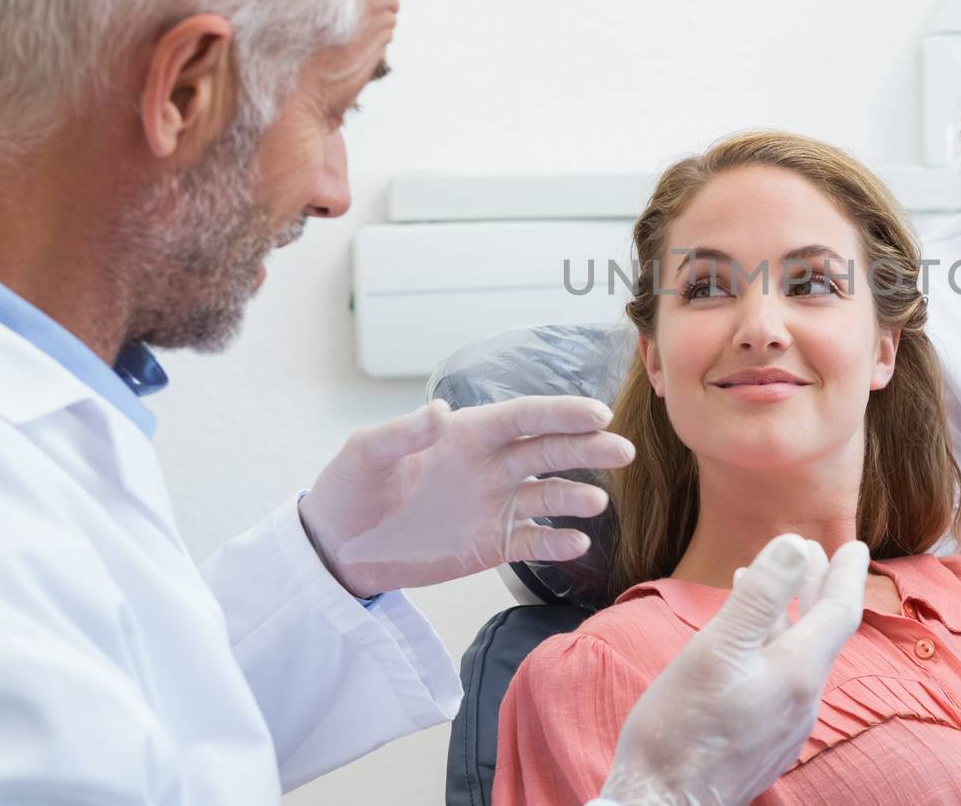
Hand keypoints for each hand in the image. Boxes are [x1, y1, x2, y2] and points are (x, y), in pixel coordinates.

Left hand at [298, 396, 634, 597]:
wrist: (338, 548)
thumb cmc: (349, 489)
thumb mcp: (365, 454)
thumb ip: (402, 433)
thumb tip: (441, 412)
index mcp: (467, 434)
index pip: (524, 418)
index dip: (561, 413)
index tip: (597, 414)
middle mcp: (490, 465)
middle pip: (549, 451)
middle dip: (587, 448)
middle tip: (622, 449)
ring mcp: (495, 504)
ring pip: (549, 494)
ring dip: (576, 496)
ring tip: (596, 503)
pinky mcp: (491, 543)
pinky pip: (532, 540)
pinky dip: (556, 541)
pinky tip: (576, 543)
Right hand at [600, 534, 868, 805]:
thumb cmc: (682, 731)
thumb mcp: (717, 650)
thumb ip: (759, 597)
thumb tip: (796, 545)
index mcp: (798, 673)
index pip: (840, 611)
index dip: (846, 573)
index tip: (854, 544)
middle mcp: (802, 702)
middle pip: (821, 634)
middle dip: (817, 588)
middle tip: (815, 553)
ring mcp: (784, 728)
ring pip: (798, 658)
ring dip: (789, 617)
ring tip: (770, 587)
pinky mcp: (763, 745)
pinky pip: (780, 683)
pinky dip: (772, 648)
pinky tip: (746, 647)